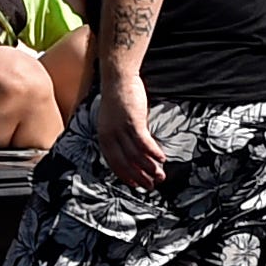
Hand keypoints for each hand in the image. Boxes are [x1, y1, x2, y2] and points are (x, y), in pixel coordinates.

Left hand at [93, 66, 164, 189]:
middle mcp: (110, 135)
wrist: (118, 79)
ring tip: (160, 176)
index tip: (136, 184)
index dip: (125, 175)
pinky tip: (162, 158)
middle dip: (139, 176)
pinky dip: (153, 152)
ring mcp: (121, 128)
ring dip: (150, 167)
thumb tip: (133, 152)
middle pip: (125, 162)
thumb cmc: (118, 99)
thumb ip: (120, 136)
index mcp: (103, 136)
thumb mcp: (114, 121)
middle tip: (151, 186)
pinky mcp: (132, 121)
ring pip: (135, 154)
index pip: (113, 162)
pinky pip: (144, 141)